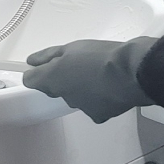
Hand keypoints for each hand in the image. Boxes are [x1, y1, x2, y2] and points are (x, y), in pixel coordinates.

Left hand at [22, 37, 156, 122]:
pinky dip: (99, 98)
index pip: (30, 80)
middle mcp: (62, 97)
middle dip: (64, 78)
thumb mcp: (73, 47)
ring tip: (100, 74)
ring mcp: (80, 108)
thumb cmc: (101, 55)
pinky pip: (93, 105)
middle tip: (81, 64)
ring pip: (75, 96)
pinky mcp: (98, 115)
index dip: (38, 71)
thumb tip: (31, 62)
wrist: (133, 72)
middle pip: (55, 88)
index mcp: (52, 79)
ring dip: (82, 88)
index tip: (50, 64)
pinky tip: (110, 88)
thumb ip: (48, 55)